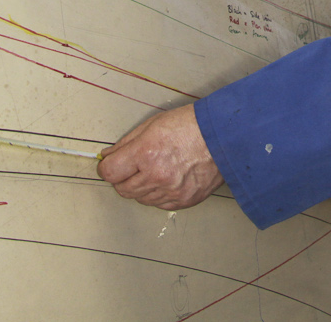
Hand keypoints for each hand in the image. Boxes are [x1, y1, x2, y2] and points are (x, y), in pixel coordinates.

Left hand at [97, 104, 224, 209]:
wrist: (224, 136)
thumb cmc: (192, 126)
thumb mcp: (153, 124)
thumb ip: (127, 143)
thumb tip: (109, 156)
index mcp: (146, 153)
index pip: (110, 172)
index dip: (107, 168)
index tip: (109, 165)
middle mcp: (156, 175)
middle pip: (122, 189)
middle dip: (122, 178)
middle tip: (132, 167)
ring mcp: (171, 191)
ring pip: (140, 199)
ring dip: (140, 187)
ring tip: (154, 170)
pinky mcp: (184, 200)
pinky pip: (159, 204)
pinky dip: (158, 194)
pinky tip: (166, 179)